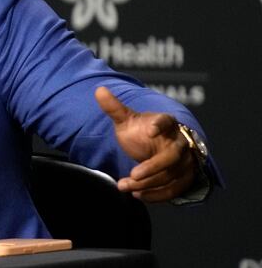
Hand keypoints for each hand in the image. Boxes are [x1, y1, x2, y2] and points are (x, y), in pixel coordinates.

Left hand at [95, 86, 196, 201]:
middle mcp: (180, 142)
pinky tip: (137, 195)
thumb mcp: (127, 120)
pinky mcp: (185, 178)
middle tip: (132, 174)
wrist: (156, 148)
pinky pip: (174, 190)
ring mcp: (185, 162)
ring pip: (171, 175)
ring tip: (124, 186)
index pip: (167, 121)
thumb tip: (98, 90)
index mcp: (167, 123)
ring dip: (149, 184)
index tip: (150, 130)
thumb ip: (114, 108)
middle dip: (152, 167)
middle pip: (172, 156)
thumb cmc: (142, 132)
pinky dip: (157, 195)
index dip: (160, 125)